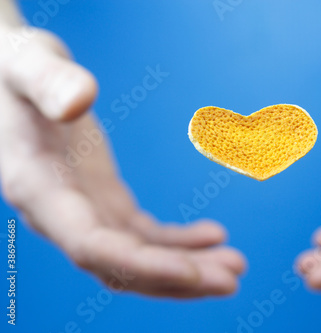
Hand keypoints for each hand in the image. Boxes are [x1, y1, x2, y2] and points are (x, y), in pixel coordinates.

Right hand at [0, 26, 245, 297]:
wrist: (8, 82)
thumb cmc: (13, 68)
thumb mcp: (27, 62)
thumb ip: (48, 80)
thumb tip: (78, 100)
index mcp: (38, 186)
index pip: (89, 244)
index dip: (141, 263)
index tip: (192, 271)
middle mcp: (59, 213)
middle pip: (120, 266)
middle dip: (176, 278)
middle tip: (234, 278)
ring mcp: (83, 211)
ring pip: (135, 258)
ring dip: (185, 268)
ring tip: (235, 268)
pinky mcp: (103, 201)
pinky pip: (143, 234)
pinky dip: (178, 241)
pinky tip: (213, 235)